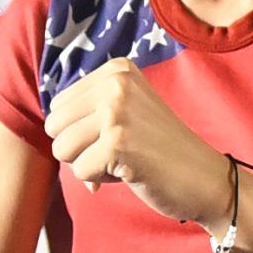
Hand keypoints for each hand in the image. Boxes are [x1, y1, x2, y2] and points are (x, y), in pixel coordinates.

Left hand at [46, 58, 230, 226]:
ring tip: (123, 160)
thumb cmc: (160, 150)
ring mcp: (117, 110)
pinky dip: (100, 181)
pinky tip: (130, 172)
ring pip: (62, 148)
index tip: (116, 135)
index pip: (59, 105)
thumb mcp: (126, 111)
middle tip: (116, 151)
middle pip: (54, 125)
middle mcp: (116, 83)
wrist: (205, 178)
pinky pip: (80, 172)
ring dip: (87, 165)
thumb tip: (47, 125)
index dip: (80, 131)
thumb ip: (88, 110)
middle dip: (77, 149)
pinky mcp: (118, 142)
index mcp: (116, 70)